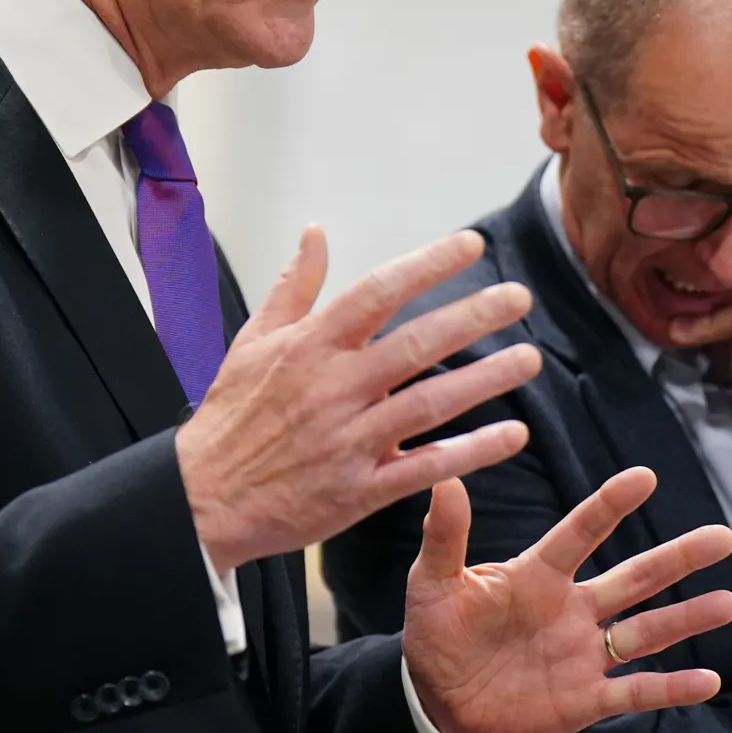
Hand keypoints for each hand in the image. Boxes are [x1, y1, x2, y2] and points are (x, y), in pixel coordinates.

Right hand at [176, 227, 542, 570]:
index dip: (428, 265)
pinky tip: (511, 434)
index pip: (377, 292)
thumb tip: (315, 233)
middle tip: (519, 297)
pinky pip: (425, 467)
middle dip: (472, 317)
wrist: (202, 499)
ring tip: (529, 359)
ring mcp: (349, 440)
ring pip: (429, 404)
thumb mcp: (252, 342)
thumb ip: (294, 287)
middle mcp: (333, 388)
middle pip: (415, 344)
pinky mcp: (359, 490)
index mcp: (309, 347)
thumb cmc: (230, 419)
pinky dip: (470, 451)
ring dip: (485, 380)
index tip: (471, 245)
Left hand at [402, 467, 731, 732]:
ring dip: (686, 619)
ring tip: (728, 604)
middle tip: (722, 538)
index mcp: (538, 577)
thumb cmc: (436, 634)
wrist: (437, 703)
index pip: (580, 535)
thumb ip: (445, 537)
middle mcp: (571, 610)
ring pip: (645, 631)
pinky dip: (671, 687)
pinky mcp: (584, 699)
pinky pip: (635, 690)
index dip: (609, 507)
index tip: (645, 476)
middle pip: (634, 579)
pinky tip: (709, 681)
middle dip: (677, 558)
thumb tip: (445, 480)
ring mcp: (582, 654)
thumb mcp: (432, 584)